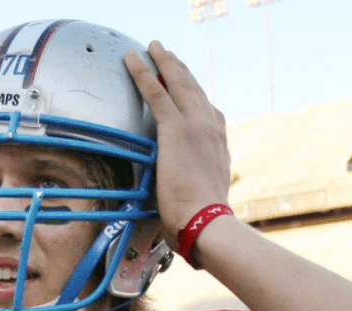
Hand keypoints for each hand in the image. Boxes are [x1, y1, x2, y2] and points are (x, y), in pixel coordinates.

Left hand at [124, 41, 231, 247]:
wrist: (207, 221)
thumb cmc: (201, 219)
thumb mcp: (201, 196)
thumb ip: (192, 188)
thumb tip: (179, 202)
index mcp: (218, 142)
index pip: (206, 110)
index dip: (194, 94)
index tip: (186, 83)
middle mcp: (211, 127)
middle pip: (193, 89)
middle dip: (179, 69)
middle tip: (167, 54)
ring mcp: (195, 124)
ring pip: (177, 82)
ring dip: (163, 61)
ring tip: (153, 47)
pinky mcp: (175, 128)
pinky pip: (156, 92)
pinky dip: (143, 72)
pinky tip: (132, 58)